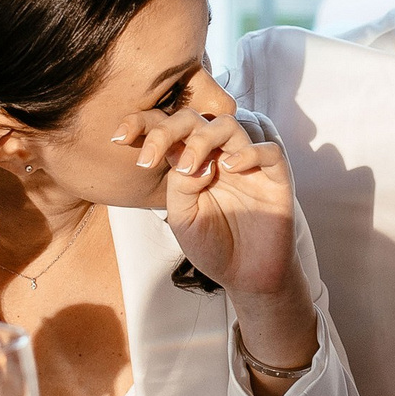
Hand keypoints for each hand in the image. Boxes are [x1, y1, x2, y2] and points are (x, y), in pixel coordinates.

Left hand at [114, 110, 303, 299]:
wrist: (246, 277)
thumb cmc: (213, 246)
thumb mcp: (182, 217)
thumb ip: (180, 185)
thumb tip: (193, 159)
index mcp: (192, 163)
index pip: (170, 130)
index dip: (144, 125)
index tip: (119, 138)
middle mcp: (219, 157)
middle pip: (197, 118)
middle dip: (170, 128)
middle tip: (155, 156)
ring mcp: (248, 165)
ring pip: (230, 124)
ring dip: (205, 138)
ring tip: (193, 166)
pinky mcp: (276, 178)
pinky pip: (270, 149)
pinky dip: (249, 152)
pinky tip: (230, 169)